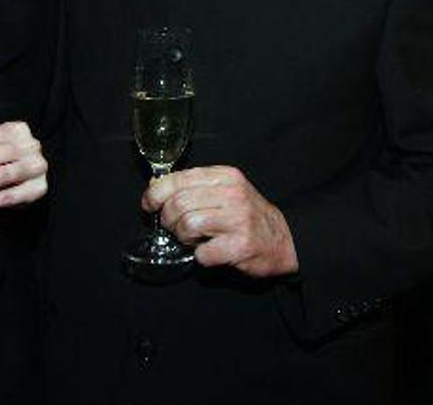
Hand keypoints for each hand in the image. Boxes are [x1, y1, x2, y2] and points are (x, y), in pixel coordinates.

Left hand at [143, 165, 298, 277]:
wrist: (284, 239)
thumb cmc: (246, 214)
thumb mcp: (224, 189)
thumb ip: (194, 187)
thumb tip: (155, 188)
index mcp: (224, 176)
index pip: (178, 178)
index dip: (156, 193)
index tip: (149, 204)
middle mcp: (231, 193)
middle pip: (178, 203)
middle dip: (168, 219)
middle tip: (174, 227)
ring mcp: (238, 219)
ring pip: (187, 225)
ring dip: (183, 237)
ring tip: (192, 240)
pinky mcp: (241, 245)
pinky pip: (203, 253)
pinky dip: (200, 256)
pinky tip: (209, 252)